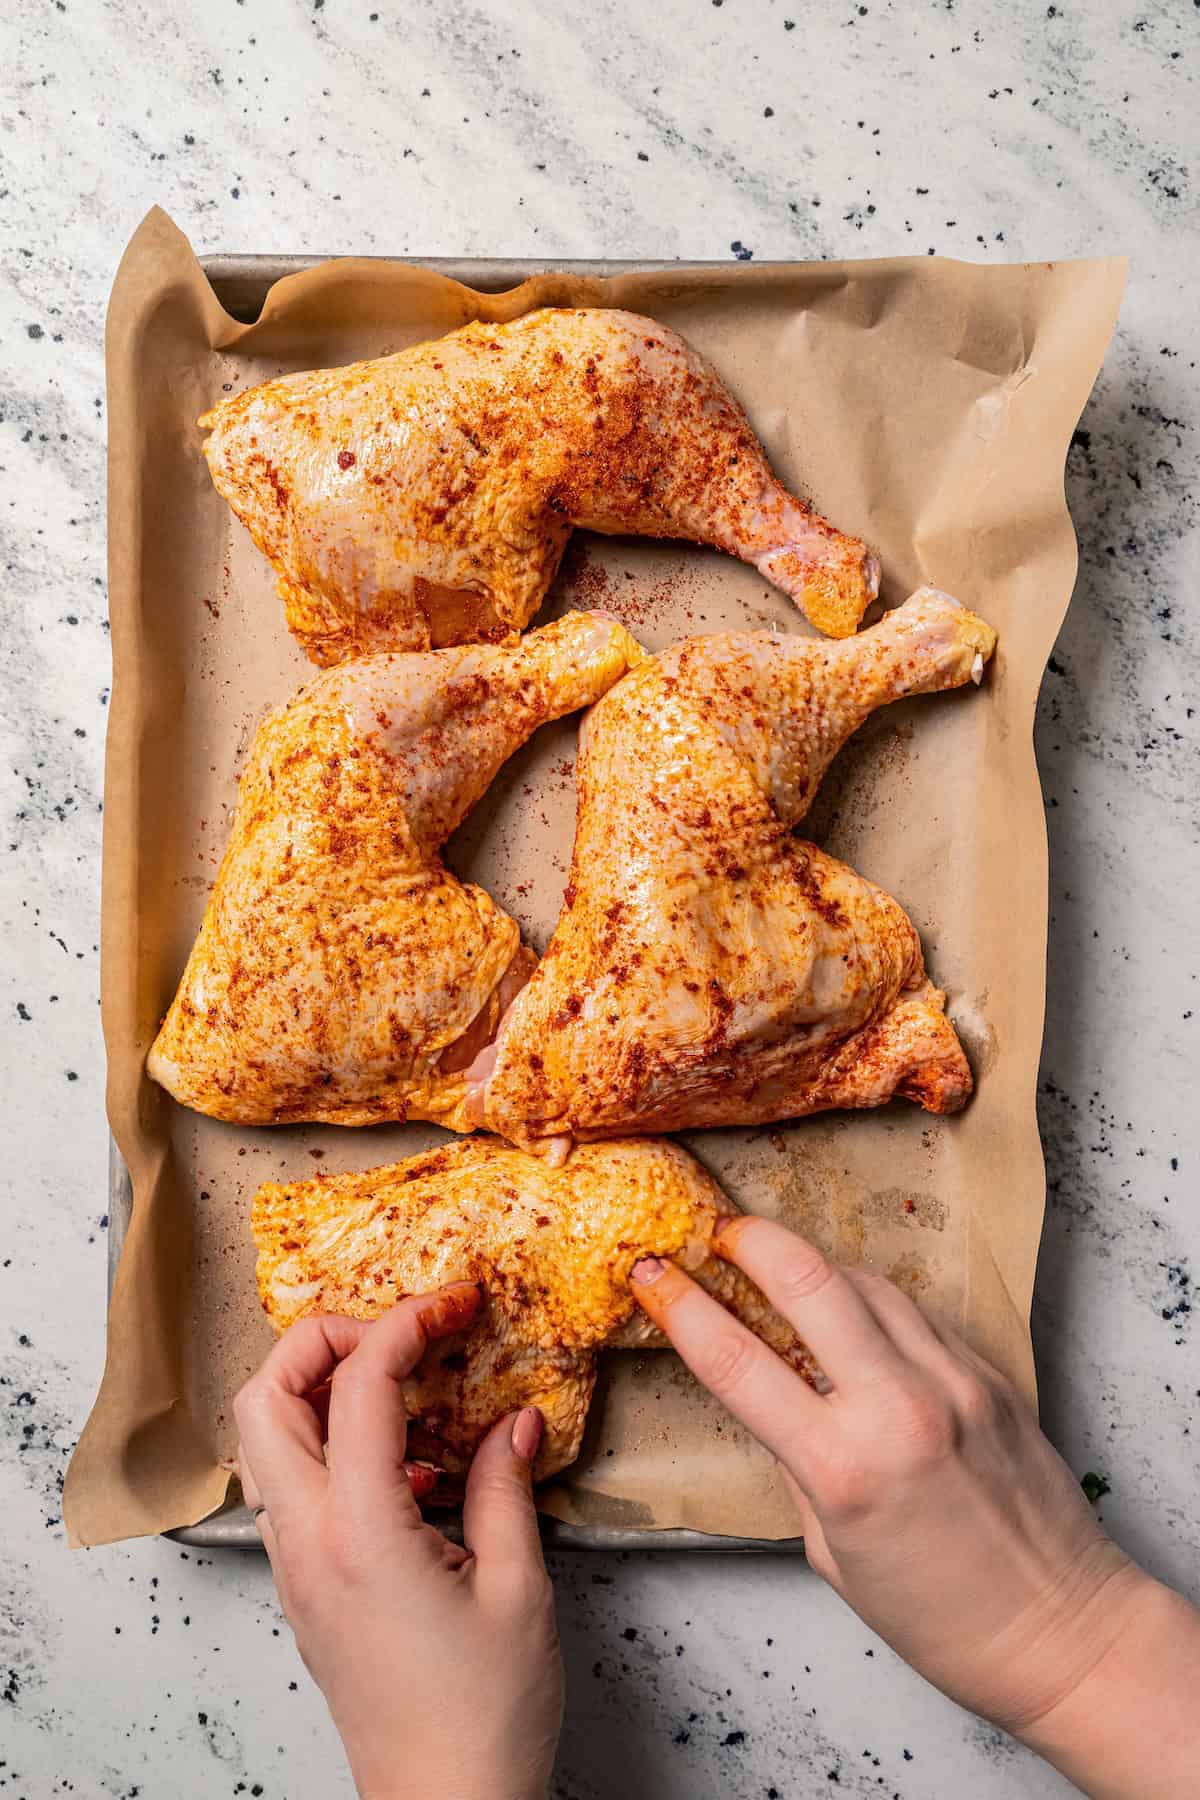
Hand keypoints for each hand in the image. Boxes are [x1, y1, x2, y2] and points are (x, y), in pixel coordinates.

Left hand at [234, 1286, 562, 1799]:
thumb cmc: (481, 1719)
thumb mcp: (518, 1590)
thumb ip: (507, 1486)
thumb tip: (516, 1419)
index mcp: (359, 1533)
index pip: (358, 1386)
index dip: (405, 1323)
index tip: (451, 1302)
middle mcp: (308, 1543)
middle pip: (264, 1397)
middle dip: (323, 1340)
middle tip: (400, 1334)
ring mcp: (297, 1567)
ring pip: (267, 1441)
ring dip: (322, 1392)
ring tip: (406, 1393)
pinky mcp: (307, 1589)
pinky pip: (294, 1487)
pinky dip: (334, 1448)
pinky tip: (409, 1468)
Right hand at [632, 1219, 1199, 1797]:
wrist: (1062, 1630)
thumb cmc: (941, 1618)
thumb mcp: (832, 1551)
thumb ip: (796, 1462)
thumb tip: (766, 1394)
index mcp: (843, 1468)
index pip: (736, 1360)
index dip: (680, 1307)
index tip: (649, 1275)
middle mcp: (898, 1408)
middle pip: (807, 1279)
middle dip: (750, 1239)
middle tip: (716, 1231)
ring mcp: (951, 1381)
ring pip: (865, 1281)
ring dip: (813, 1264)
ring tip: (778, 1266)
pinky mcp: (987, 1374)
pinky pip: (914, 1311)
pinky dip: (872, 1300)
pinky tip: (852, 1313)